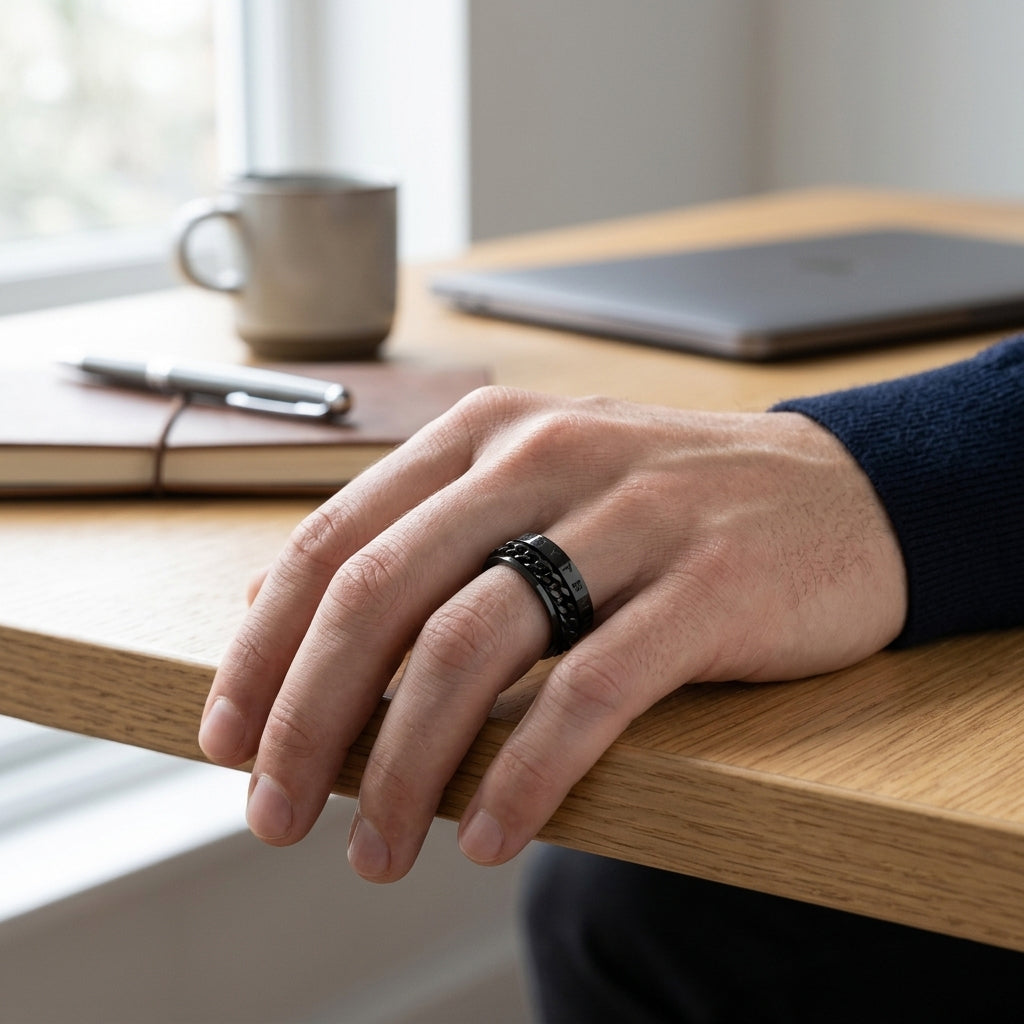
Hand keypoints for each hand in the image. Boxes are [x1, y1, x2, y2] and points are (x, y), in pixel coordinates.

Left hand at [198, 386, 906, 881]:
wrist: (841, 492)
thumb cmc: (665, 504)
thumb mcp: (533, 484)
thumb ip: (413, 533)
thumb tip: (269, 606)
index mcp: (487, 433)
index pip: (335, 540)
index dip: (265, 647)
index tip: (226, 736)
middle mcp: (544, 457)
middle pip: (381, 594)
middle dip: (309, 718)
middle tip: (273, 813)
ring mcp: (631, 516)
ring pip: (471, 646)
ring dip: (403, 765)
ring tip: (373, 848)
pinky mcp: (710, 584)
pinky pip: (590, 692)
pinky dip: (525, 774)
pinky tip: (489, 835)